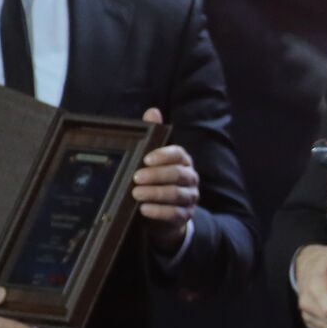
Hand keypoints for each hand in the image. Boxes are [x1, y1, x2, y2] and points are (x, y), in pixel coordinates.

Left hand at [132, 108, 198, 251]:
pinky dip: (159, 211)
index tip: (146, 159)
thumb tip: (153, 111)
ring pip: (176, 194)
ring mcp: (189, 198)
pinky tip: (144, 209)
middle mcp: (190, 178)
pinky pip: (174, 213)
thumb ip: (153, 137)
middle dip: (157, 175)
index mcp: (183, 162)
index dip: (164, 155)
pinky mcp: (184, 216)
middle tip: (136, 177)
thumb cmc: (157, 182)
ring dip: (155, 193)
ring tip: (136, 194)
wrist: (166, 214)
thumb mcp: (153, 162)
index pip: (179, 154)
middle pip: (178, 174)